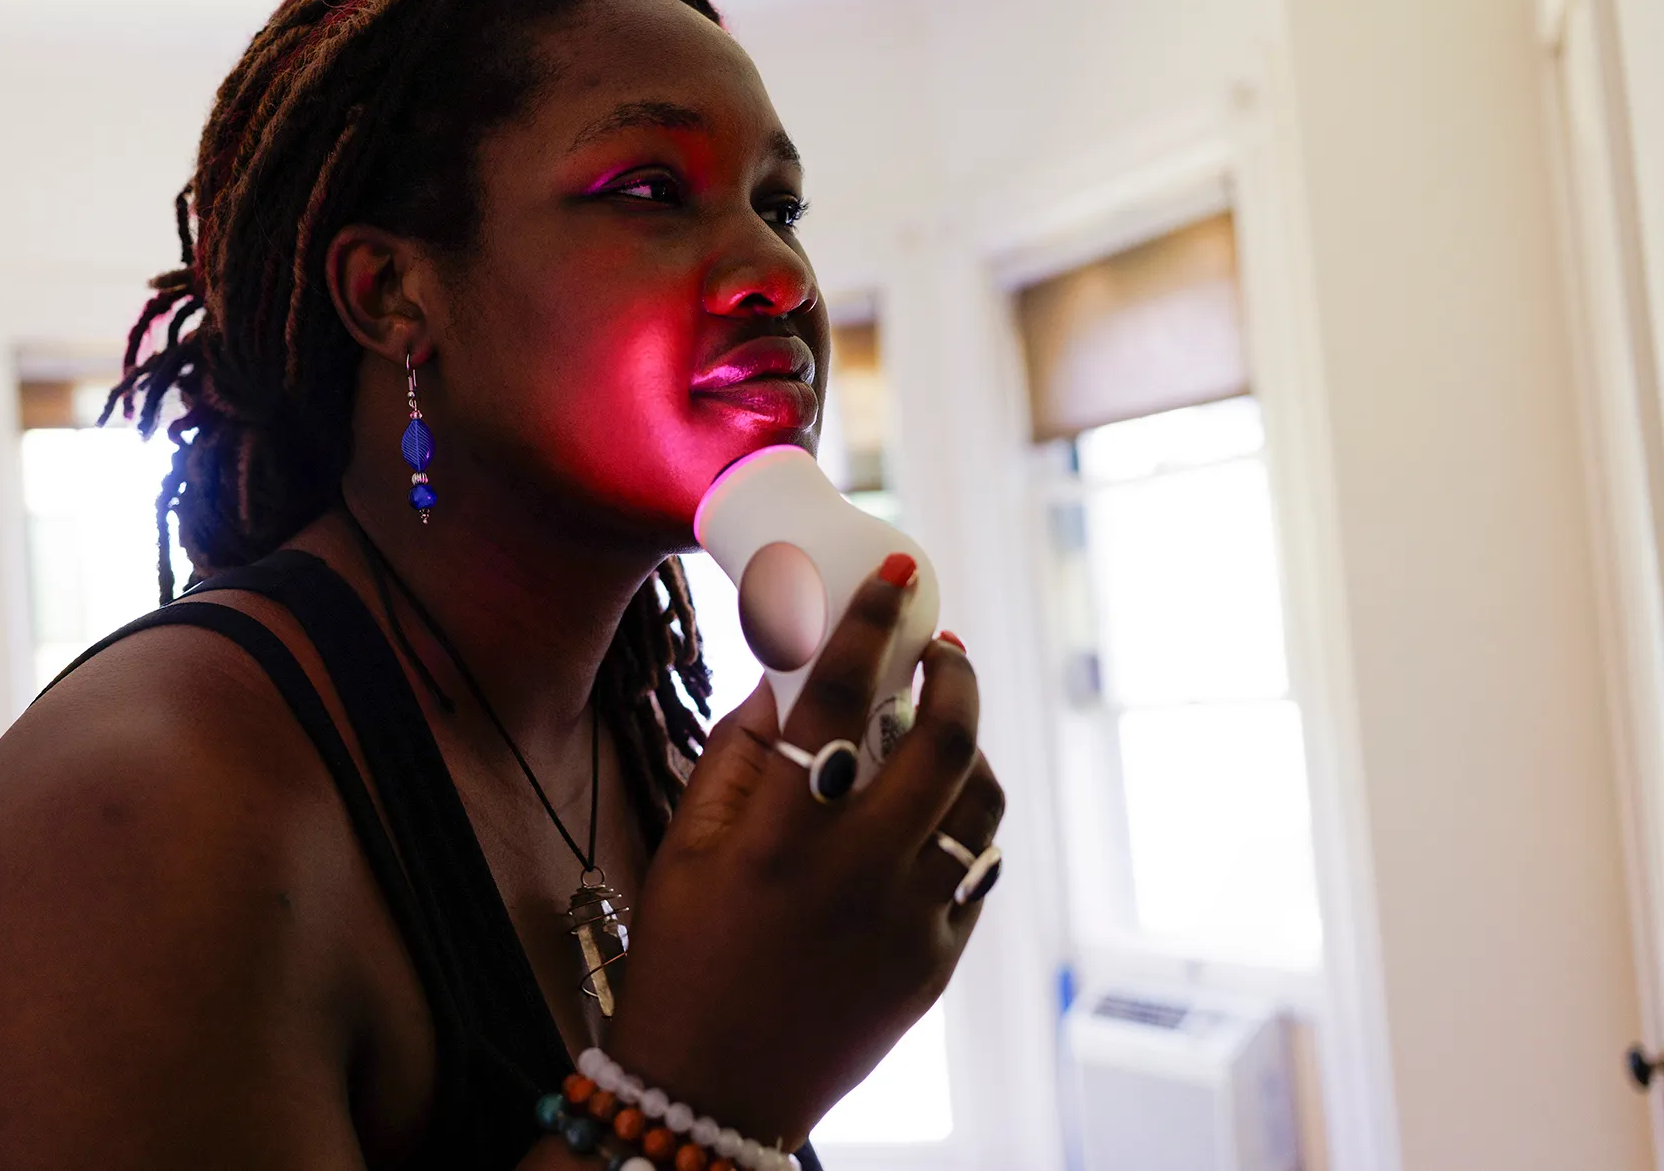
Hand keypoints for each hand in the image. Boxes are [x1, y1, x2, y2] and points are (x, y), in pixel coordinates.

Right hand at [606, 557, 1003, 1148]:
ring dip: (972, 746)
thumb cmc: (683, 961)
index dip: (874, 622)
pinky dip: (966, 821)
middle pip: (945, 742)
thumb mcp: (683, 851)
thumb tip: (783, 681)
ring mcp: (909, 921)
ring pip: (981, 803)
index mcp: (779, 837)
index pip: (840, 698)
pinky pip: (978, 868)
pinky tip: (939, 806)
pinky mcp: (937, 962)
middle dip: (955, 675)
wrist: (712, 1092)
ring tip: (944, 724)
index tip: (901, 571)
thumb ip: (733, 758)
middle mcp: (855, 873)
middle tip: (941, 648)